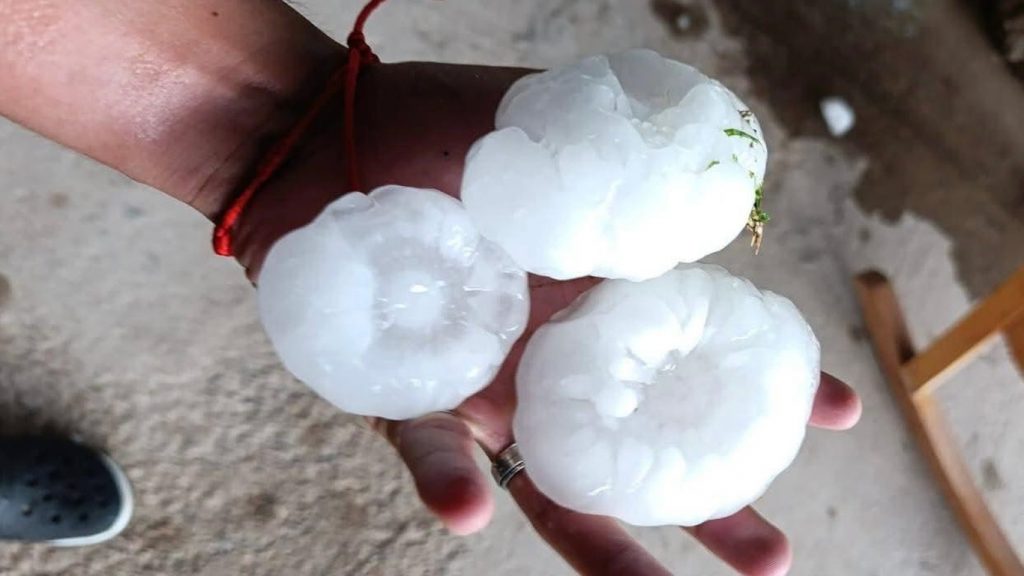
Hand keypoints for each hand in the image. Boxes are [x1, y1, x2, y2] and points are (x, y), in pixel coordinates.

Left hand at [232, 61, 862, 575]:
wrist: (321, 134)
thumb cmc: (436, 128)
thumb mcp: (547, 131)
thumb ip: (619, 159)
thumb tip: (708, 174)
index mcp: (596, 299)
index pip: (696, 356)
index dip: (762, 388)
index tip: (836, 413)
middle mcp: (551, 357)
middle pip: (639, 446)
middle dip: (707, 501)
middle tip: (774, 557)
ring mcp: (484, 384)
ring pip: (549, 479)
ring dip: (604, 543)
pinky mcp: (402, 393)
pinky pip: (429, 446)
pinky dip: (449, 479)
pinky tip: (473, 510)